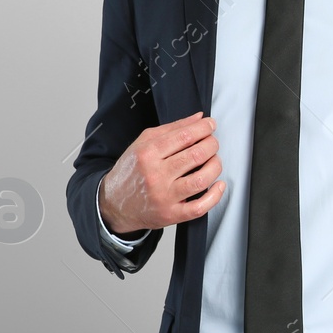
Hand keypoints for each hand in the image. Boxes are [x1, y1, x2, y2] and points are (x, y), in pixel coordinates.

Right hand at [100, 111, 224, 235]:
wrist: (113, 203)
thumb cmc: (131, 171)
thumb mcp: (144, 143)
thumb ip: (172, 128)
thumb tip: (199, 118)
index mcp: (148, 154)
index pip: (185, 136)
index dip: (204, 128)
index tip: (211, 125)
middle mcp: (155, 175)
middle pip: (196, 156)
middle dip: (212, 145)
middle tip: (212, 143)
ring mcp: (164, 197)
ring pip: (201, 179)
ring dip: (215, 166)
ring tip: (214, 161)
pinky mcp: (170, 214)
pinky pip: (199, 207)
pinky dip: (215, 195)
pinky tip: (218, 185)